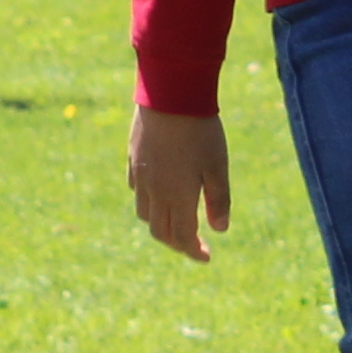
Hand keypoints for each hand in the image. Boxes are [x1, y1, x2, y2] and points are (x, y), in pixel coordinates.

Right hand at [130, 107, 229, 259]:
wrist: (169, 95)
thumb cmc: (200, 131)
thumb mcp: (218, 166)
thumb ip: (218, 200)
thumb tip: (219, 230)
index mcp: (177, 197)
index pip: (182, 238)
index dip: (194, 252)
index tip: (207, 257)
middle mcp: (154, 192)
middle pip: (160, 231)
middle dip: (177, 243)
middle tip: (194, 243)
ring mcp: (140, 175)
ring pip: (144, 213)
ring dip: (160, 223)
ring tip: (177, 218)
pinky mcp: (133, 158)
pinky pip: (135, 189)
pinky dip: (148, 201)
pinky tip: (160, 191)